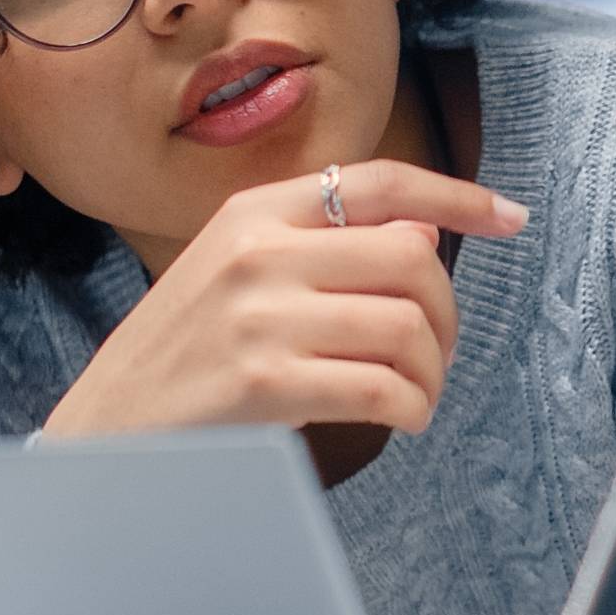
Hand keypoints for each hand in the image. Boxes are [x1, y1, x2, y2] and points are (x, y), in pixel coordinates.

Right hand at [40, 159, 527, 438]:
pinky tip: (399, 419)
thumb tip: (420, 233)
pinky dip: (411, 409)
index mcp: (253, 213)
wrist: (103, 432)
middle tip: (435, 356)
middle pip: (412, 259)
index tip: (512, 218)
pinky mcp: (263, 382)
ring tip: (414, 396)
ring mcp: (259, 316)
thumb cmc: (183, 359)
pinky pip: (382, 388)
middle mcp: (257, 251)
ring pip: (407, 327)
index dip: (458, 197)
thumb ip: (318, 246)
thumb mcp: (236, 274)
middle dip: (447, 315)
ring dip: (432, 373)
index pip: (379, 182)